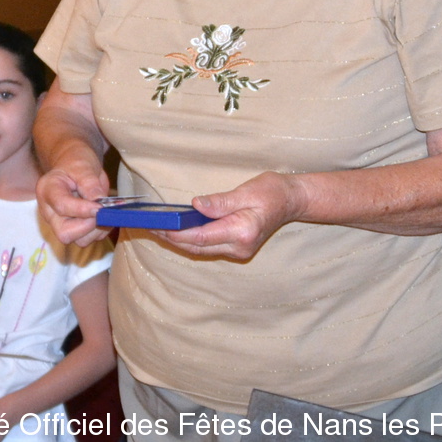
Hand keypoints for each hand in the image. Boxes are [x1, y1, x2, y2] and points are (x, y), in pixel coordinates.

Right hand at [35, 152, 110, 247]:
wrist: (74, 166)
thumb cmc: (76, 163)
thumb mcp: (83, 166)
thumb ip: (89, 183)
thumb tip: (99, 203)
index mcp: (48, 190)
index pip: (62, 206)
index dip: (82, 210)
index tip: (100, 207)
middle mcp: (50, 211)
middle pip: (64, 232)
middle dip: (88, 226)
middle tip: (103, 212)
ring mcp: (60, 223)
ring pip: (78, 240)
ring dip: (97, 230)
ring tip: (106, 212)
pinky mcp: (73, 229)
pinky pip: (88, 239)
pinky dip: (100, 231)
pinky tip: (105, 216)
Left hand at [161, 172, 309, 259]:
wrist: (292, 201)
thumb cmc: (272, 191)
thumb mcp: (247, 190)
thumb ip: (221, 201)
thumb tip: (195, 205)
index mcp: (243, 231)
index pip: (202, 236)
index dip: (177, 232)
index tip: (158, 225)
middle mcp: (240, 246)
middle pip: (197, 246)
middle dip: (172, 237)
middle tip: (149, 226)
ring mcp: (238, 251)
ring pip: (201, 249)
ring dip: (179, 240)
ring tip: (158, 228)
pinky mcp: (236, 249)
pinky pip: (208, 247)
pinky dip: (191, 239)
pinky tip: (178, 230)